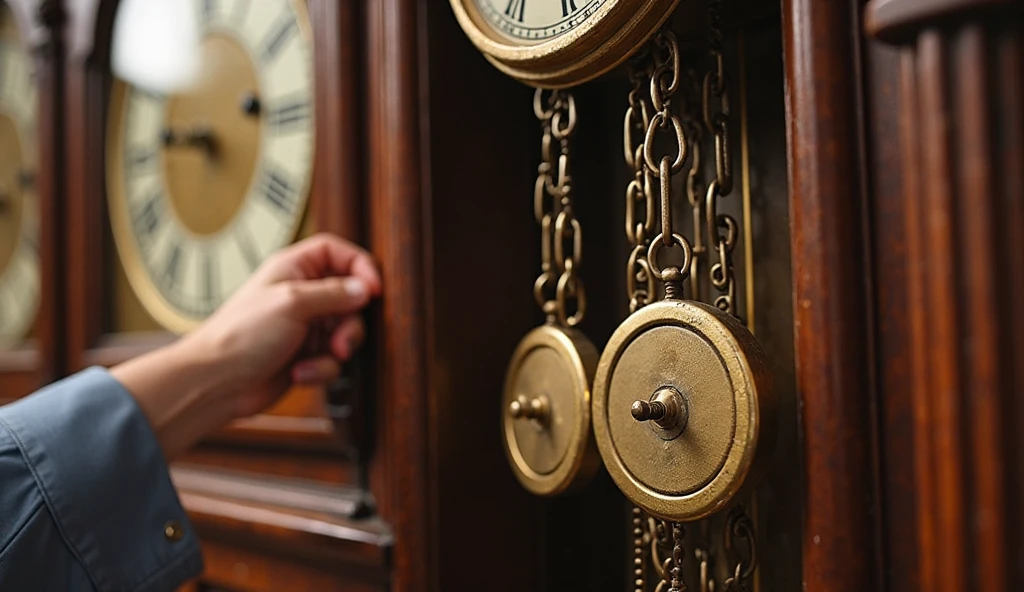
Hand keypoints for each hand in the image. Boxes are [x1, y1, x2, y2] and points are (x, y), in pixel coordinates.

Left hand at [183, 232, 381, 416]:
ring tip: (322, 356)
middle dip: (351, 322)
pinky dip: (322, 368)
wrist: (216, 382)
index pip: (338, 252)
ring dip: (338, 348)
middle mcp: (301, 294)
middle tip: (342, 339)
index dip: (360, 266)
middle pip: (350, 296)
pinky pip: (333, 358)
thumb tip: (365, 289)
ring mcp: (304, 326)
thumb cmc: (241, 334)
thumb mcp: (292, 303)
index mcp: (294, 269)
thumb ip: (334, 293)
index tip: (373, 290)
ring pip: (346, 330)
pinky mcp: (306, 354)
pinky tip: (300, 372)